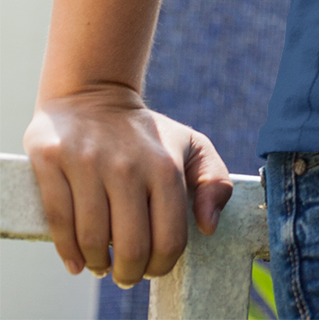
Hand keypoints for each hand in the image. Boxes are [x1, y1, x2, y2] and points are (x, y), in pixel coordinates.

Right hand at [24, 86, 232, 287]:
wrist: (94, 95)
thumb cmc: (148, 133)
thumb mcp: (193, 146)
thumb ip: (214, 182)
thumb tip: (208, 227)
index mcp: (166, 167)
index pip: (169, 237)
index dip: (162, 265)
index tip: (153, 269)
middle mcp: (127, 167)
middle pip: (131, 246)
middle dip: (130, 273)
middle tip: (127, 275)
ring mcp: (87, 164)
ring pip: (92, 239)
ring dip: (98, 263)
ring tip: (102, 265)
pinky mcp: (52, 161)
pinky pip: (59, 221)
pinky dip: (67, 251)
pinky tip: (77, 262)